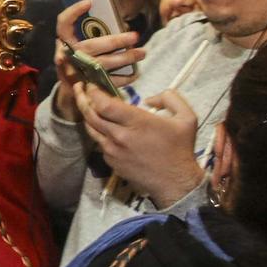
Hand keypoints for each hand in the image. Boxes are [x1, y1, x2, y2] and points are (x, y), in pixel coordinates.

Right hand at [49, 0, 146, 120]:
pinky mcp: (88, 87)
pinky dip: (124, 78)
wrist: (70, 89)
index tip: (89, 2)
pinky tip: (135, 72)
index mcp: (64, 42)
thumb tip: (106, 12)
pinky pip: (109, 82)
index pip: (63, 23)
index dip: (73, 12)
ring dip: (125, 58)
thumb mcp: (74, 43)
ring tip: (142, 53)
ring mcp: (78, 73)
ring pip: (104, 65)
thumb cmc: (77, 59)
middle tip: (135, 36)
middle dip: (116, 41)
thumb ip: (83, 31)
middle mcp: (69, 56)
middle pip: (92, 46)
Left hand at [76, 85, 203, 202]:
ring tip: (86, 104)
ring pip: (91, 129)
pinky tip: (102, 125)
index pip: (104, 104)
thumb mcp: (187, 118)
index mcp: (137, 123)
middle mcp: (120, 137)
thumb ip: (170, 98)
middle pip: (91, 114)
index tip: (91, 84)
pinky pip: (99, 143)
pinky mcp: (111, 163)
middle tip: (80, 88)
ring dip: (87, 115)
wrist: (175, 182)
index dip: (93, 92)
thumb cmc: (180, 149)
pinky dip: (98, 132)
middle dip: (82, 98)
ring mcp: (113, 151)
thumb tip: (149, 99)